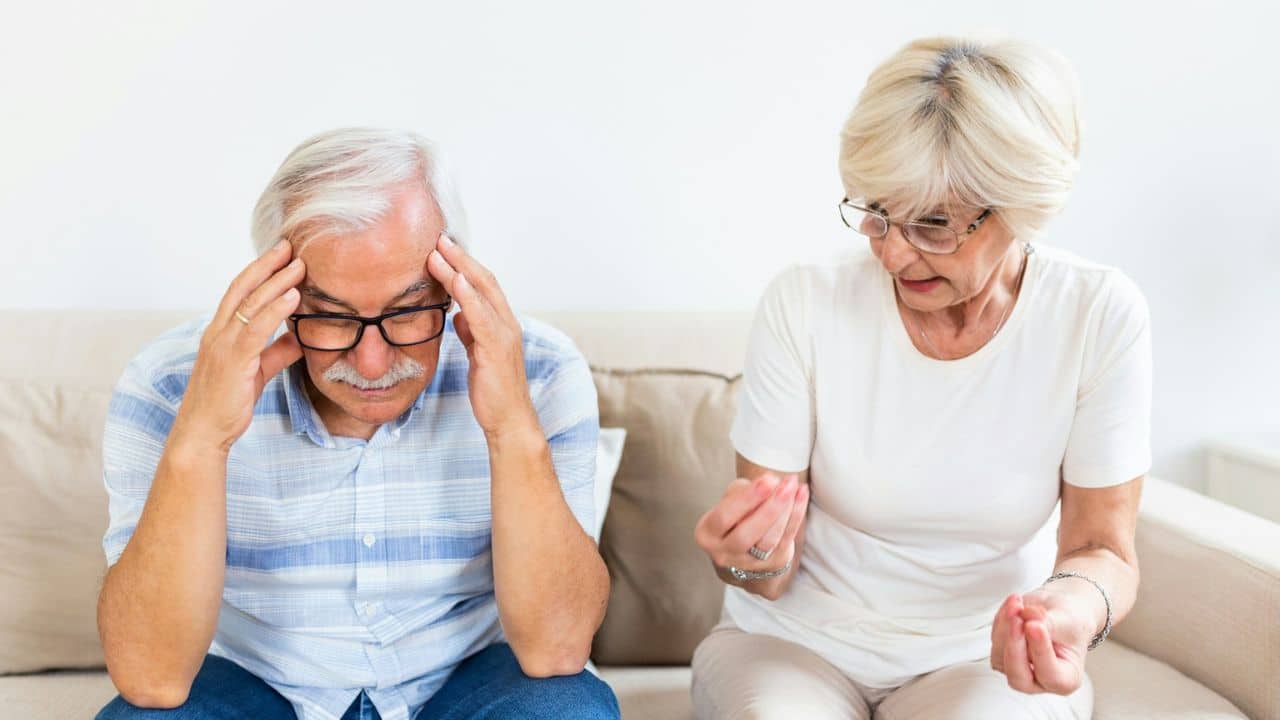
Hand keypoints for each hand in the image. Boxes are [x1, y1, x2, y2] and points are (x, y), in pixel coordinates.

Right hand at [171, 240, 303, 451]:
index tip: (281, 254)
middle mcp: (218, 333)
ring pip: (251, 304)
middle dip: (267, 265)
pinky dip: (275, 310)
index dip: (260, 271)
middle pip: (243, 288)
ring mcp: (223, 345)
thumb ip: (276, 352)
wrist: (203, 434)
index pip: (240, 292)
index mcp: (220, 333)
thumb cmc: (225, 403)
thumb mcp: (257, 371)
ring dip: (276, 282)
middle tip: (291, 246)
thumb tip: (299, 339)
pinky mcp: (233, 361)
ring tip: (299, 265)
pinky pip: (256, 329)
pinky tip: (293, 298)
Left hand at [426, 233, 538, 437]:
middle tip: (438, 237)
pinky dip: (469, 297)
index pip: (483, 285)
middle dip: (461, 257)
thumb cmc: (493, 390)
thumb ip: (471, 331)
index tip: (442, 246)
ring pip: (483, 293)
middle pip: (485, 280)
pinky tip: (456, 282)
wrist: (509, 421)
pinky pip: (481, 317)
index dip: (464, 263)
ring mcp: (504, 335)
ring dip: (459, 270)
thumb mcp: (478, 354)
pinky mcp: (496, 350)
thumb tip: (457, 313)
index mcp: (502, 324)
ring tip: (437, 252)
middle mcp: (507, 323)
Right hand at [694, 474, 808, 583]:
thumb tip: (768, 482)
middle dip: (767, 508)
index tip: (766, 480)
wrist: (744, 553)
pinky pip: (785, 539)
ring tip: (792, 486)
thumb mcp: (729, 502)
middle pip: (746, 534)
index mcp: (707, 534)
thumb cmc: (735, 517)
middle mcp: (724, 553)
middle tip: (783, 485)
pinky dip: (796, 516)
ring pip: (769, 539)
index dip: (746, 499)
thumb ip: (742, 492)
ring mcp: (749, 563)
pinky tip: (801, 495)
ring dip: (784, 510)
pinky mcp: (773, 564)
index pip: (724, 517)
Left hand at [990, 585, 1097, 694]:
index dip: (1040, 651)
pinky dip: (1001, 619)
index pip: (1049, 676)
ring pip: (1000, 656)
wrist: (1060, 609)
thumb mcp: (1068, 620)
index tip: (1036, 626)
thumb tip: (1028, 619)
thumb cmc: (1070, 621)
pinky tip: (1014, 605)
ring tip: (1018, 604)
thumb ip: (1048, 623)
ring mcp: (1018, 667)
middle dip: (1015, 646)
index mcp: (1065, 679)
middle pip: (1017, 677)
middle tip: (1018, 619)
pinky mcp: (1003, 652)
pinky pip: (995, 639)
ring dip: (1005, 627)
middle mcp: (1039, 679)